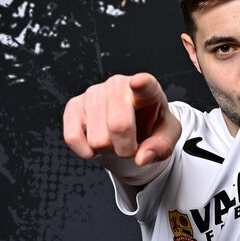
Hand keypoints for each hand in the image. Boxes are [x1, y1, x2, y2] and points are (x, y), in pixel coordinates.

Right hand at [63, 73, 179, 166]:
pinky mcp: (74, 106)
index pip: (145, 84)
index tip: (138, 83)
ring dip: (108, 150)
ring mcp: (94, 93)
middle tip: (131, 146)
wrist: (132, 127)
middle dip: (126, 149)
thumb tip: (142, 158)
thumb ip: (161, 147)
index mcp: (147, 89)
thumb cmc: (152, 126)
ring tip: (115, 140)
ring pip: (97, 139)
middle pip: (119, 126)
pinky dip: (86, 151)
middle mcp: (118, 85)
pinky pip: (72, 137)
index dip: (141, 84)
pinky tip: (95, 145)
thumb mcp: (167, 137)